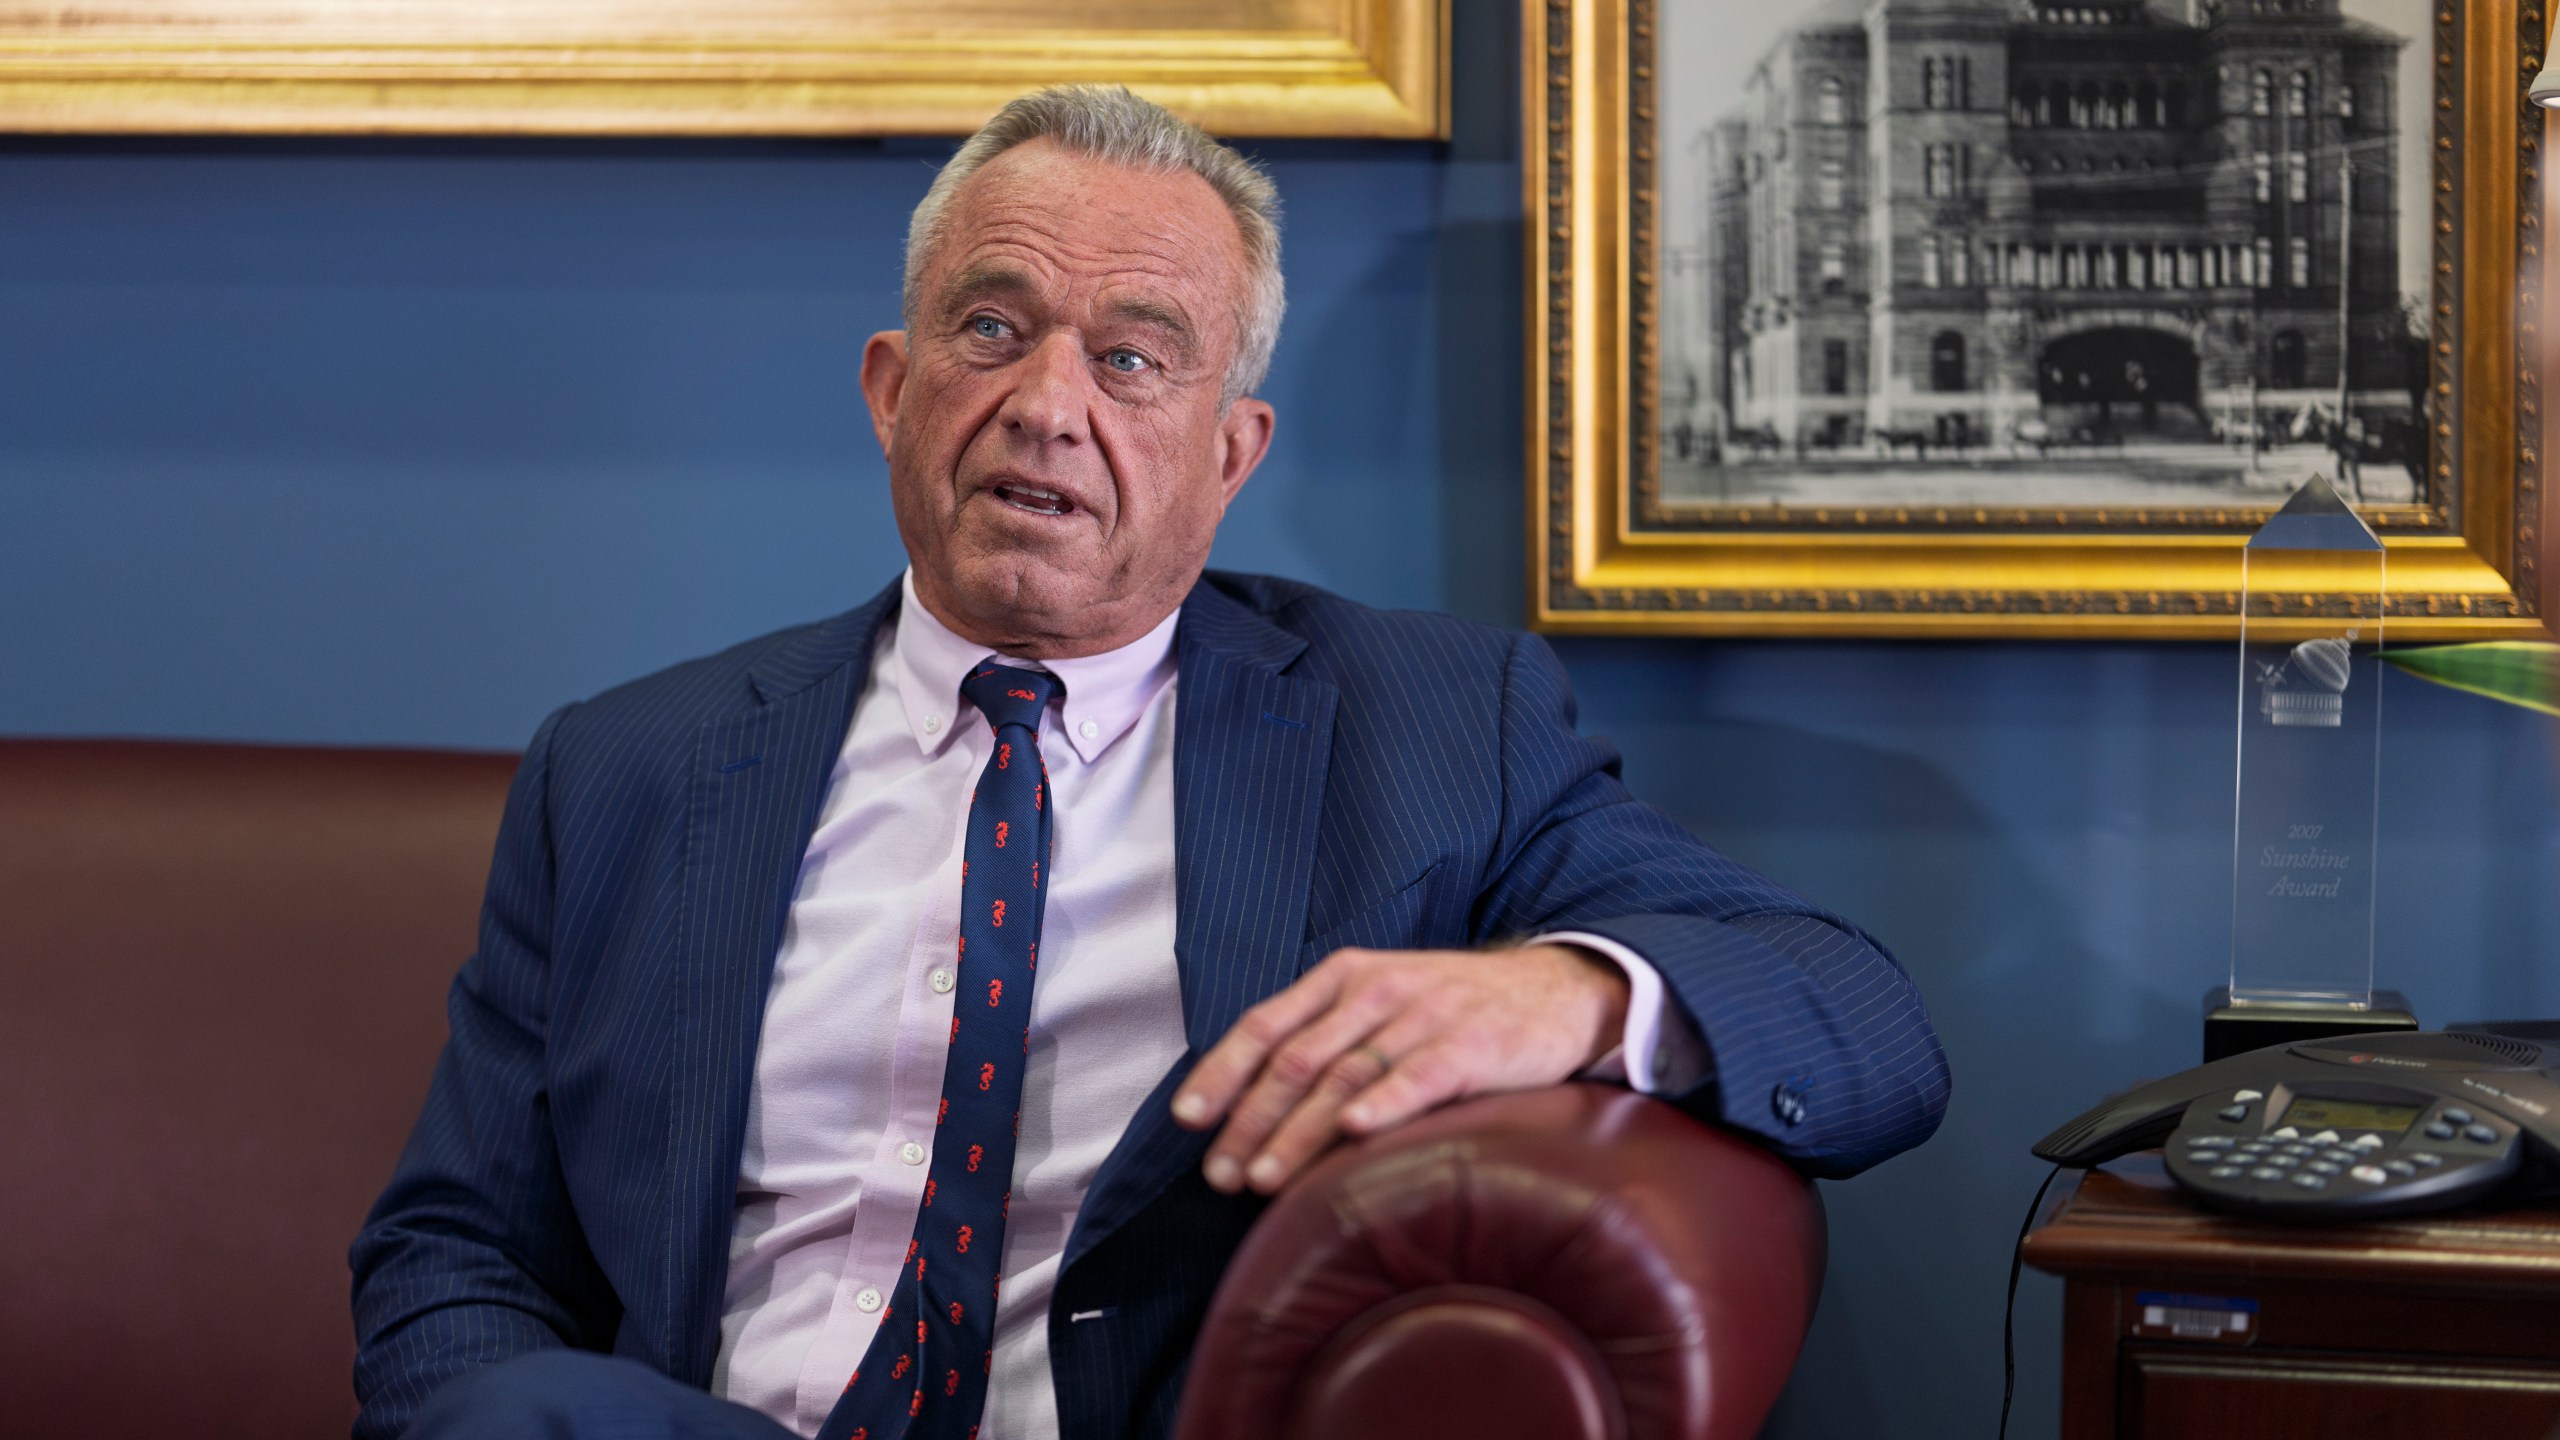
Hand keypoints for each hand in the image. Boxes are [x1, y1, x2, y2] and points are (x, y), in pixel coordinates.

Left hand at [1170, 943, 1630, 1194]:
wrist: (1554, 990)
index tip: (1188, 1119)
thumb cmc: (1453, 1009)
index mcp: (1344, 978)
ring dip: (1298, 1132)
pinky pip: (1420, 1076)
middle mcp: (1377, 992)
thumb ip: (1324, 1038)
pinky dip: (1384, 1103)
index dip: (1222, 1072)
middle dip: (1250, 1121)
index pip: (1266, 1024)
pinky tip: (1354, 1134)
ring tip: (1264, 1180)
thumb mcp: (1382, 1002)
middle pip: (1296, 1060)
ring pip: (1345, 1077)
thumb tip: (1251, 1103)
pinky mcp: (1472, 1044)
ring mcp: (1425, 1016)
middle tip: (1221, 1175)